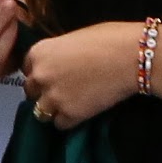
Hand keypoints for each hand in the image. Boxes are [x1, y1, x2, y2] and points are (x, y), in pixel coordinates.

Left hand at [21, 21, 143, 130]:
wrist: (134, 56)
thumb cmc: (109, 39)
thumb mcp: (74, 38)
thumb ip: (58, 53)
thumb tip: (58, 62)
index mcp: (39, 52)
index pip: (27, 68)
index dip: (41, 71)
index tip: (55, 73)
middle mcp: (39, 76)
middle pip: (31, 90)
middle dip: (43, 91)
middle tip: (64, 89)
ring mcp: (53, 97)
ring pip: (40, 111)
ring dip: (53, 109)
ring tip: (71, 103)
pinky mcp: (70, 114)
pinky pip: (60, 124)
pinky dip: (69, 120)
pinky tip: (82, 111)